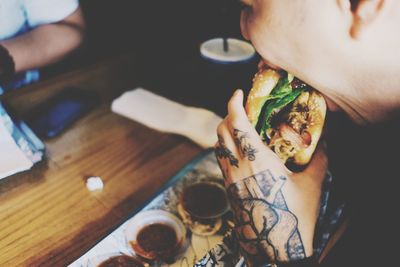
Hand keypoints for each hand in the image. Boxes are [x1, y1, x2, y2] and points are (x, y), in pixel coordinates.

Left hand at [215, 90, 327, 263]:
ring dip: (224, 132)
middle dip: (228, 114)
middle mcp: (237, 165)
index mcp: (256, 158)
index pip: (236, 123)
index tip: (239, 93)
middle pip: (221, 130)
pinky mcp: (228, 189)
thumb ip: (318, 158)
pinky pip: (220, 161)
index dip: (234, 103)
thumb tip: (322, 140)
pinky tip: (240, 153)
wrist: (274, 246)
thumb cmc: (294, 214)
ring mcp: (229, 178)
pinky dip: (225, 149)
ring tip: (240, 130)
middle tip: (243, 111)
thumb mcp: (312, 183)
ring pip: (217, 146)